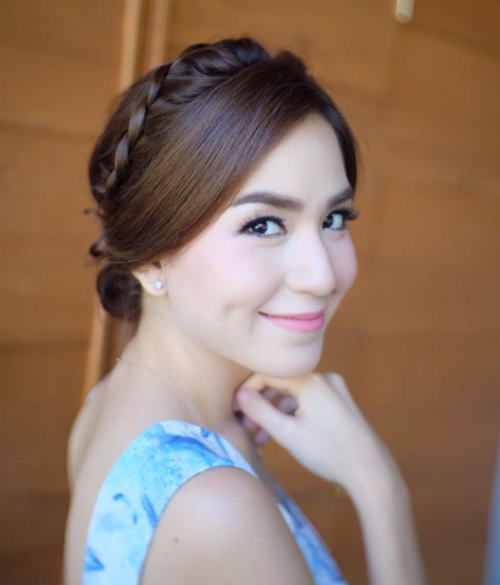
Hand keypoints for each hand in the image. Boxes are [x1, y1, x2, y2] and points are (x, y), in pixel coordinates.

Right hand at [232, 371, 400, 492]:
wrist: (370, 471)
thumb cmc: (328, 452)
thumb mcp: (287, 434)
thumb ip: (260, 412)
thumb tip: (241, 396)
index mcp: (311, 380)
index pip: (269, 374)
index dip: (248, 390)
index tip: (235, 410)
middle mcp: (324, 378)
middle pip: (281, 384)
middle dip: (261, 405)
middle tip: (246, 429)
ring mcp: (335, 390)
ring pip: (294, 395)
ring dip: (275, 413)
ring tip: (261, 439)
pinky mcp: (340, 402)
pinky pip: (308, 401)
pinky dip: (293, 415)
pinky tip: (283, 435)